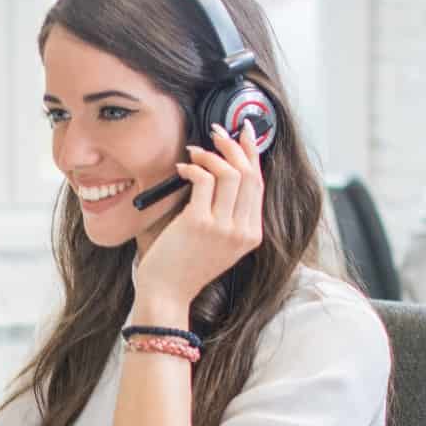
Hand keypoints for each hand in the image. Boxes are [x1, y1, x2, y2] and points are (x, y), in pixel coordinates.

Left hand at [132, 121, 264, 320]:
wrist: (166, 294)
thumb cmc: (184, 267)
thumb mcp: (217, 243)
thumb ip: (227, 214)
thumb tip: (223, 170)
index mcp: (251, 235)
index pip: (259, 184)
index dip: (252, 154)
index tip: (245, 133)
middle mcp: (242, 231)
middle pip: (249, 174)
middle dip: (234, 145)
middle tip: (218, 131)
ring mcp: (223, 228)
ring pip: (230, 173)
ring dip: (211, 154)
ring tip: (195, 151)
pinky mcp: (199, 223)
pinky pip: (203, 180)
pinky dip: (193, 167)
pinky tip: (182, 168)